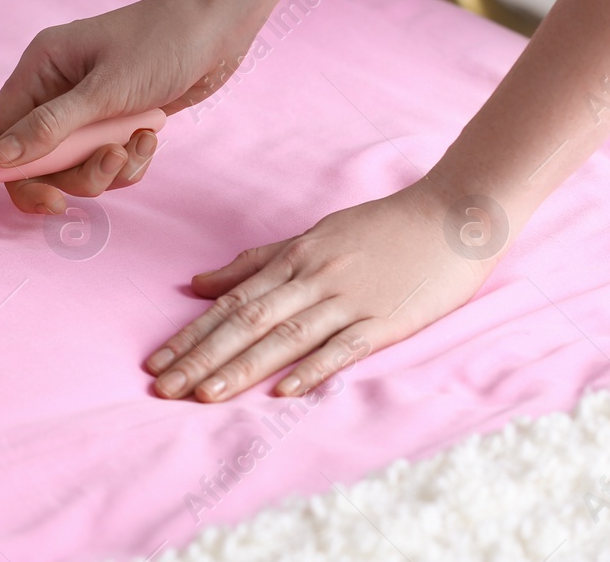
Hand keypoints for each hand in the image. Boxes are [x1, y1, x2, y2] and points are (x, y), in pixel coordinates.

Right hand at [0, 0, 254, 214]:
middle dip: (61, 178)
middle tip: (71, 201)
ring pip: (75, 167)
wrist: (220, 27)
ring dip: (103, 170)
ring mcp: (87, 109)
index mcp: (39, 70)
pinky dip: (127, 162)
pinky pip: (107, 163)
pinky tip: (149, 139)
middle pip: (34, 159)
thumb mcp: (103, 91)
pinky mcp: (116, 123)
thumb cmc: (161, 43)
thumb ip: (50, 128)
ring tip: (132, 146)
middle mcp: (56, 90)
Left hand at [144, 182, 499, 401]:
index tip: (156, 361)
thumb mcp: (312, 236)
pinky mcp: (387, 321)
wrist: (453, 214)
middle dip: (201, 358)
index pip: (230, 303)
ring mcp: (349, 300)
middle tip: (163, 387)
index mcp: (293, 259)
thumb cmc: (379, 227)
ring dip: (242, 368)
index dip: (191, 334)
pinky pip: (344, 347)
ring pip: (285, 338)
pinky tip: (284, 391)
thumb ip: (256, 262)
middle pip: (246, 322)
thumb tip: (199, 284)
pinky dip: (313, 369)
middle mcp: (313, 279)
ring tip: (204, 395)